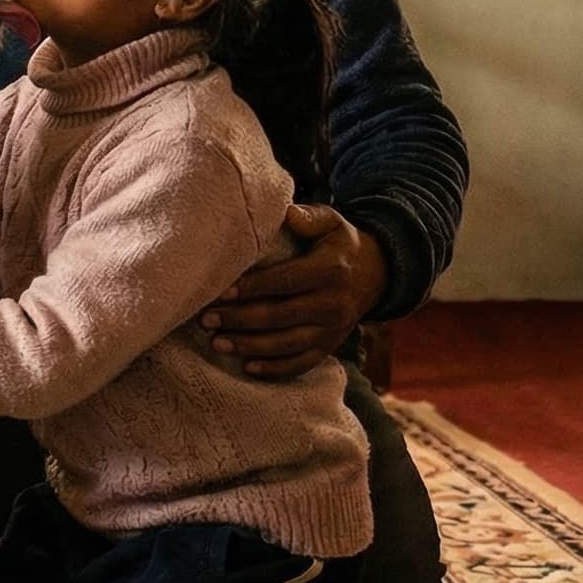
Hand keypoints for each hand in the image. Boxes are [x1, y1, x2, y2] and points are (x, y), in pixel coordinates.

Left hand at [198, 204, 388, 377]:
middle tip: (207, 320)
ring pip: (287, 344)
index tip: (221, 293)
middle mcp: (333, 304)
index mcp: (330, 271)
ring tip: (217, 343)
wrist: (376, 274)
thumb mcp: (332, 223)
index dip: (251, 288)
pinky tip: (247, 368)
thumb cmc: (339, 245)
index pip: (285, 282)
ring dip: (250, 346)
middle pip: (280, 316)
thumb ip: (310, 217)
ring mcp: (333, 330)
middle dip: (240, 320)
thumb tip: (288, 213)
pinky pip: (301, 364)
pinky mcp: (330, 347)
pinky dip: (274, 369)